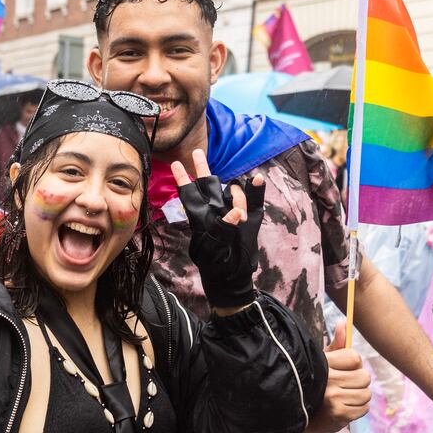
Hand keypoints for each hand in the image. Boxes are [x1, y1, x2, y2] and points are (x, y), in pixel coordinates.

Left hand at [171, 149, 264, 308]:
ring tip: (243, 201)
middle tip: (197, 152)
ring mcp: (234, 215)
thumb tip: (235, 213)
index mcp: (202, 220)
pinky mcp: (251, 220)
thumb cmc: (218, 267)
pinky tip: (257, 181)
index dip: (182, 180)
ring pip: (233, 193)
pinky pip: (255, 203)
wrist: (234, 280)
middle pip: (209, 185)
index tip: (175, 164)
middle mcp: (216, 213)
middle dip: (202, 168)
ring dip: (237, 193)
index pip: (191, 196)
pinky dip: (257, 192)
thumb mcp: (215, 252)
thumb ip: (224, 231)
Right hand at [304, 322, 370, 432]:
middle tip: (345, 384)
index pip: (355, 358)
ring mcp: (334, 398)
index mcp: (324, 363)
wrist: (297, 413)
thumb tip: (344, 322)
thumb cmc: (313, 382)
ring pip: (366, 394)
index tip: (344, 368)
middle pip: (364, 376)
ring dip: (359, 396)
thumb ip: (336, 344)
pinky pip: (364, 408)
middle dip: (358, 381)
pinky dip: (357, 409)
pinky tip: (344, 407)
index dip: (353, 364)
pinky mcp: (339, 415)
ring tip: (344, 396)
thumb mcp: (321, 361)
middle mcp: (328, 379)